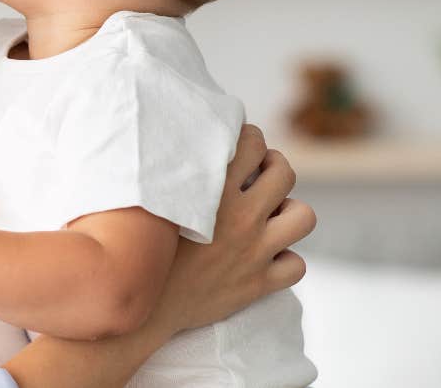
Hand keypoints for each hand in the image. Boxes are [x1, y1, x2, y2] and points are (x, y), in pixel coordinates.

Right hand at [144, 125, 314, 337]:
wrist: (139, 303)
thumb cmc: (137, 245)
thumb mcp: (152, 198)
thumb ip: (173, 172)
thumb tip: (177, 141)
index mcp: (213, 191)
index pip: (253, 144)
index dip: (251, 137)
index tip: (243, 143)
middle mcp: (240, 217)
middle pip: (284, 173)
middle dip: (274, 167)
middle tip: (260, 174)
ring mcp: (253, 252)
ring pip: (303, 217)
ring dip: (290, 211)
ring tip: (271, 214)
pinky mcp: (257, 284)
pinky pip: (296, 266)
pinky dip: (286, 260)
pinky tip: (267, 256)